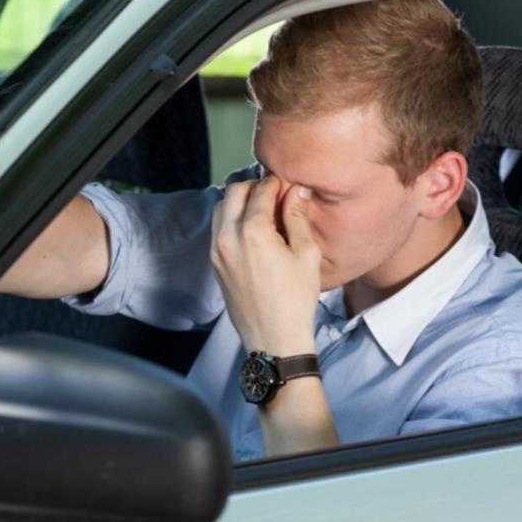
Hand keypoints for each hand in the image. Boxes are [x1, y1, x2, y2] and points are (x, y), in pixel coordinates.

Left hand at [210, 175, 320, 355]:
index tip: (288, 185)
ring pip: (222, 208)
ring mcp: (217, 251)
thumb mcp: (306, 254)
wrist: (274, 339)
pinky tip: (252, 230)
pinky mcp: (215, 264)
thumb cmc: (296, 299)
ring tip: (263, 211)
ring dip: (239, 201)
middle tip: (274, 194)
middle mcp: (228, 237)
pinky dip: (232, 219)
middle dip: (254, 186)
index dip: (277, 183)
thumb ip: (297, 216)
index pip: (260, 190)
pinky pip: (218, 229)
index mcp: (252, 232)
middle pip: (234, 191)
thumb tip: (296, 190)